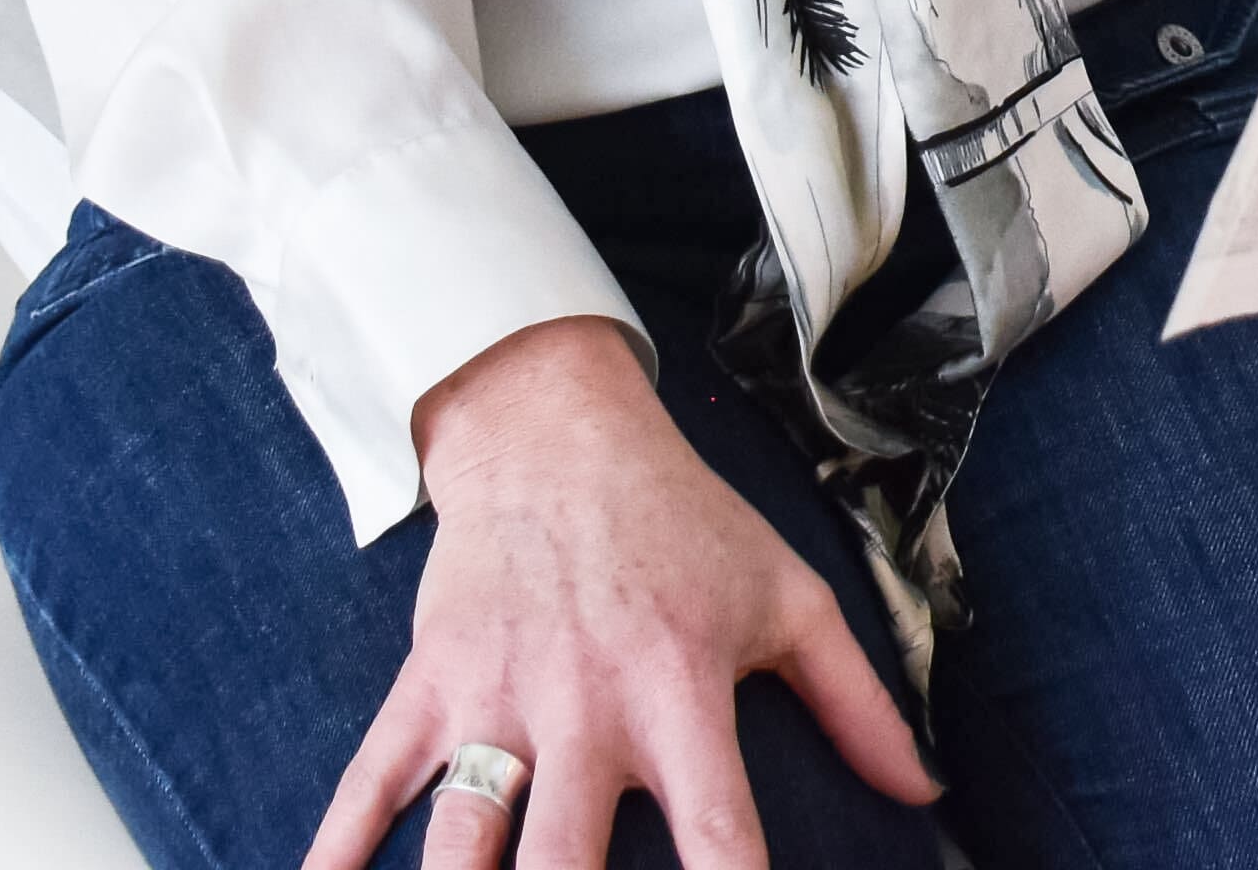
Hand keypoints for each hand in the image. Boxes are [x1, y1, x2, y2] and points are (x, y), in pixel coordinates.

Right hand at [306, 317, 933, 869]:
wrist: (556, 432)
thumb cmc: (683, 525)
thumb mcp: (789, 597)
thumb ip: (859, 703)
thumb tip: (924, 794)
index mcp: (682, 694)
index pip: (721, 835)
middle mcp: (586, 709)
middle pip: (566, 865)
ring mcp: (496, 701)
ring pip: (463, 845)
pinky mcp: (428, 688)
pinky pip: (368, 788)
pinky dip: (334, 854)